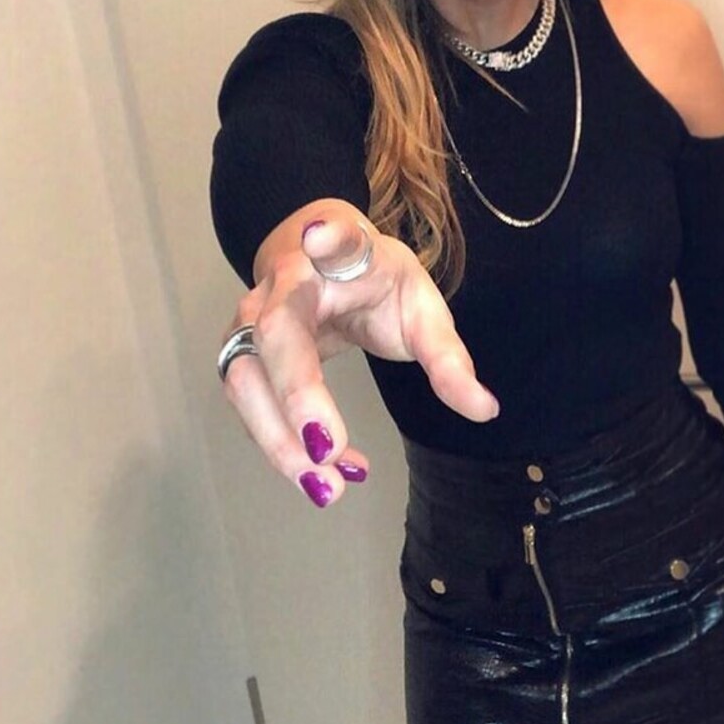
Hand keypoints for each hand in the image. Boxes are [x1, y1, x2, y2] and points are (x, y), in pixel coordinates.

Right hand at [219, 204, 498, 507]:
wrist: (311, 250)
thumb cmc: (371, 277)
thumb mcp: (421, 303)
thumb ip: (448, 356)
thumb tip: (484, 409)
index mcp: (329, 260)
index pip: (327, 246)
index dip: (325, 241)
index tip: (321, 235)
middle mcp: (276, 287)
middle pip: (270, 340)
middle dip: (294, 400)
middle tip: (328, 454)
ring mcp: (247, 324)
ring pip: (244, 384)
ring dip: (279, 441)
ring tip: (328, 488)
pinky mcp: (240, 359)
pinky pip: (250, 406)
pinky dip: (280, 445)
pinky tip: (322, 476)